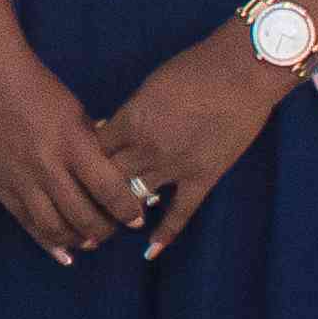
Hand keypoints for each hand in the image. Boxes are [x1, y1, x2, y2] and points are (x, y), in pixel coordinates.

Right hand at [0, 30, 140, 262]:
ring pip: (55, 228)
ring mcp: (21, 180)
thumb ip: (94, 151)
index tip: (136, 218)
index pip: (109, 190)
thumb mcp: (77, 115)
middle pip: (83, 216)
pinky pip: (27, 225)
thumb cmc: (41, 92)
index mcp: (72, 144)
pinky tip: (64, 252)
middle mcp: (47, 167)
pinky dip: (48, 243)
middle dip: (104, 230)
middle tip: (113, 229)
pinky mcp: (1, 188)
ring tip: (90, 240)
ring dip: (78, 240)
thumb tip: (115, 182)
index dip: (127, 210)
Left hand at [93, 27, 292, 257]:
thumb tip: (114, 131)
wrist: (242, 71)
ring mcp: (174, 166)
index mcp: (130, 120)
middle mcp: (146, 147)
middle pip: (106, 181)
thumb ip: (131, 114)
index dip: (81, 163)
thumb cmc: (195, 67)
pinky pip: (181, 213)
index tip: (75, 173)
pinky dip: (165, 233)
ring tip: (101, 232)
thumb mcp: (150, 86)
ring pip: (136, 199)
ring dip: (119, 216)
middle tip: (76, 213)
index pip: (93, 151)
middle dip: (89, 197)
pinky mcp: (202, 177)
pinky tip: (150, 251)